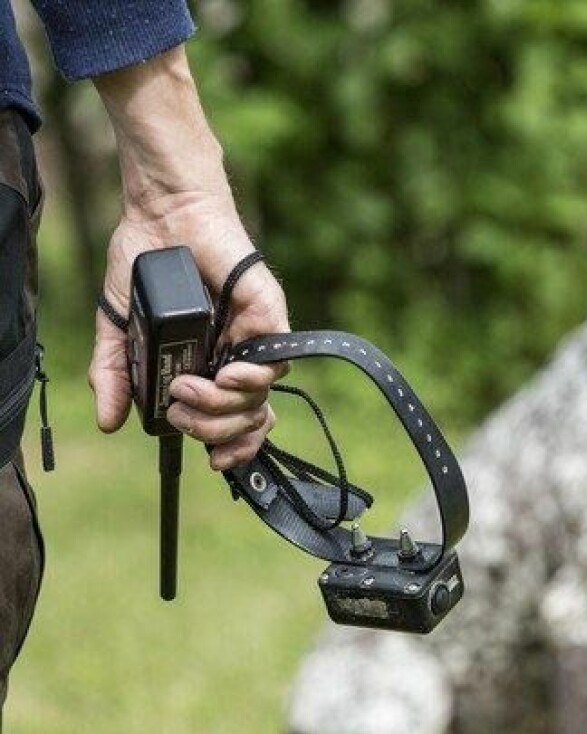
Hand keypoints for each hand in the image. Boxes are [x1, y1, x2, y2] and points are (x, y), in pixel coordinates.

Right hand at [91, 202, 288, 469]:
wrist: (162, 217)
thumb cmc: (145, 266)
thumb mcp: (120, 329)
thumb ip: (116, 375)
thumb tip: (108, 420)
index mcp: (209, 369)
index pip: (236, 423)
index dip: (232, 448)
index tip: (214, 461)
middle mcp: (236, 360)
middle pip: (247, 420)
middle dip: (214, 429)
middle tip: (181, 409)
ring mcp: (254, 341)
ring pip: (259, 400)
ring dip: (222, 406)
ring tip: (189, 389)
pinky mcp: (269, 318)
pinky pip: (275, 364)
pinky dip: (251, 379)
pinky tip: (226, 375)